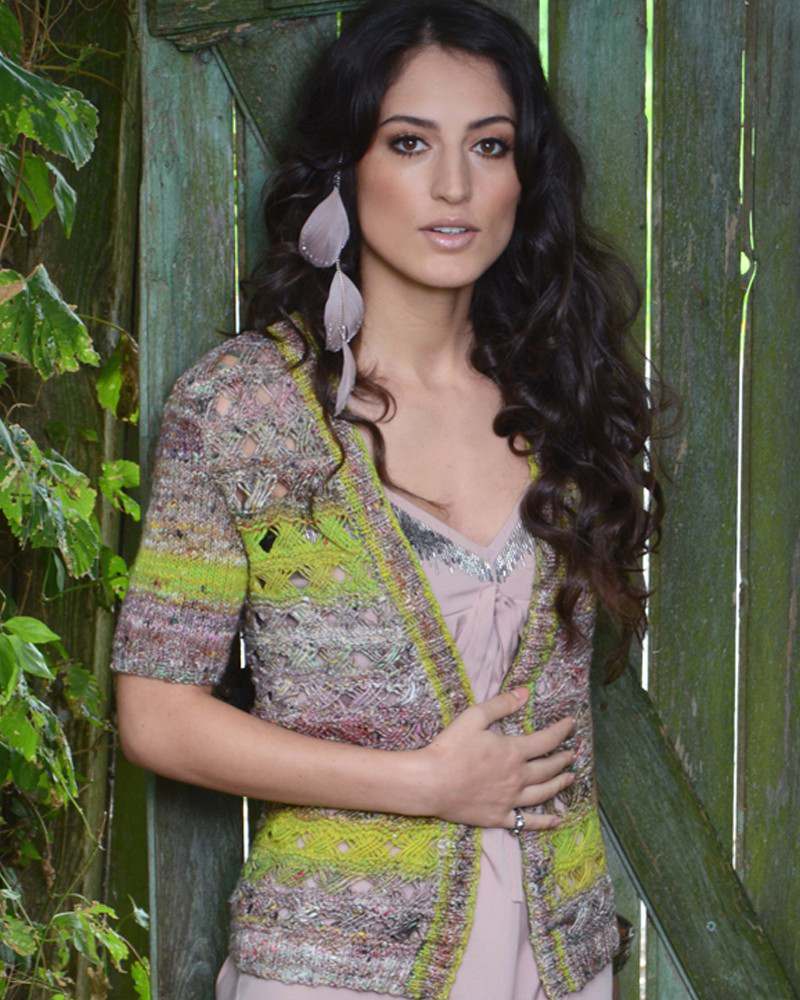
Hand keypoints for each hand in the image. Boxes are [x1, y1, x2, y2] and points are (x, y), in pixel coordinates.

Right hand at [421, 687, 576, 829]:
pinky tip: (556, 820)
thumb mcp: (474, 717)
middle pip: (548, 768)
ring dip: (559, 784)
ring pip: (544, 793)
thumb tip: (524, 692)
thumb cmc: (451, 747)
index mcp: (513, 752)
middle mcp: (518, 777)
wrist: (431, 782)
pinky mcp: (499, 816)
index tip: (571, 724)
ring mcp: (511, 799)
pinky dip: (545, 821)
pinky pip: (527, 821)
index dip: (561, 731)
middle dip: (563, 759)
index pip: (546, 740)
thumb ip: (501, 705)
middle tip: (572, 754)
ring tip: (570, 778)